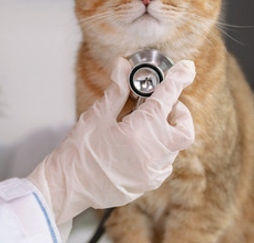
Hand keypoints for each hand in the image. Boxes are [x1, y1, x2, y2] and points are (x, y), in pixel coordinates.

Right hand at [26, 57, 195, 223]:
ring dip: (166, 133)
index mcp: (139, 132)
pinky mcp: (146, 185)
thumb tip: (123, 66)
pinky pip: (163, 165)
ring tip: (144, 126)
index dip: (179, 80)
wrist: (67, 186)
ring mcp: (151, 173)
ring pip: (174, 149)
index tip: (186, 69)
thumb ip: (117, 90)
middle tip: (163, 106)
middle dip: (180, 114)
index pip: (167, 98)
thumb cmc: (78, 152)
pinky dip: (159, 152)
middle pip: (184, 130)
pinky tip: (140, 146)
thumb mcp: (97, 116)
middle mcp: (151, 154)